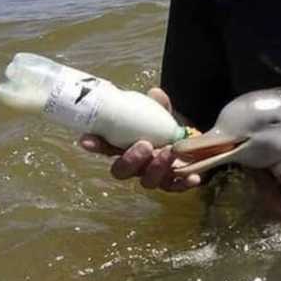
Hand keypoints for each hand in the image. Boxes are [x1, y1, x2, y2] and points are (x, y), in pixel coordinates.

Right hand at [78, 88, 201, 191]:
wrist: (192, 142)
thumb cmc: (167, 128)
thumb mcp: (161, 114)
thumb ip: (157, 106)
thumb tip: (155, 93)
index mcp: (125, 146)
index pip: (104, 147)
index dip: (95, 145)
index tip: (87, 140)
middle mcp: (135, 165)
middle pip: (122, 171)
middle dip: (130, 160)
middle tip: (145, 145)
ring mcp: (153, 175)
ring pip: (147, 181)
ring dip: (156, 167)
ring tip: (169, 152)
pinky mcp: (173, 182)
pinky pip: (174, 187)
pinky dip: (183, 184)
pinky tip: (193, 178)